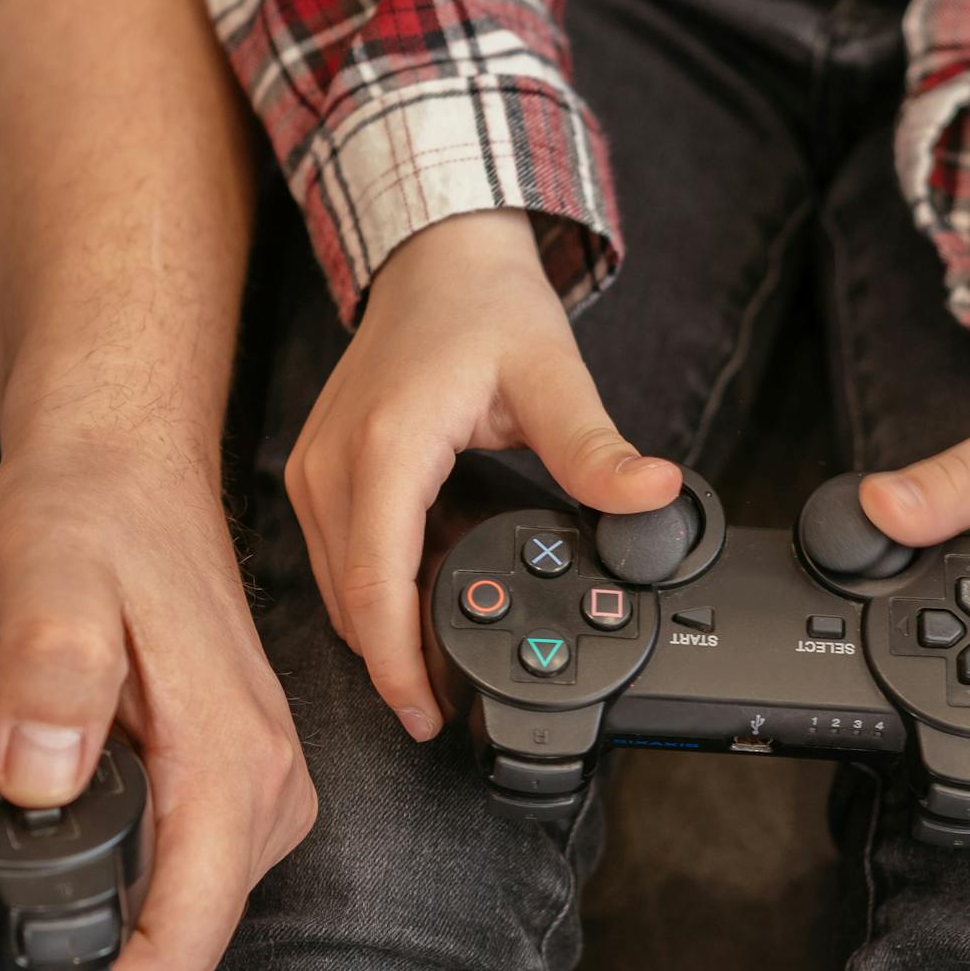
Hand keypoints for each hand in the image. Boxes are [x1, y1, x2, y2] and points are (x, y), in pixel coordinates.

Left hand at [0, 437, 315, 970]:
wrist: (124, 466)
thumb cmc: (93, 512)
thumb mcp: (49, 575)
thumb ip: (50, 674)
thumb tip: (41, 778)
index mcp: (233, 764)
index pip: (181, 950)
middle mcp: (265, 789)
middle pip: (180, 948)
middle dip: (77, 965)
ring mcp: (254, 788)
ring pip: (178, 918)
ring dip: (92, 926)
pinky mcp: (229, 781)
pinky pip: (176, 872)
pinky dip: (110, 881)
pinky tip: (47, 846)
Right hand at [284, 209, 680, 737]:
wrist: (437, 257)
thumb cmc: (484, 307)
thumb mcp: (553, 374)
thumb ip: (598, 448)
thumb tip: (655, 495)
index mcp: (385, 449)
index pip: (375, 587)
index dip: (398, 665)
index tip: (427, 713)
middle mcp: (331, 464)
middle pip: (349, 602)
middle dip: (393, 663)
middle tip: (445, 708)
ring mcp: (314, 470)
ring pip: (335, 587)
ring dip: (380, 631)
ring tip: (439, 663)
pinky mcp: (316, 472)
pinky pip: (335, 557)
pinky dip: (371, 591)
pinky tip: (422, 599)